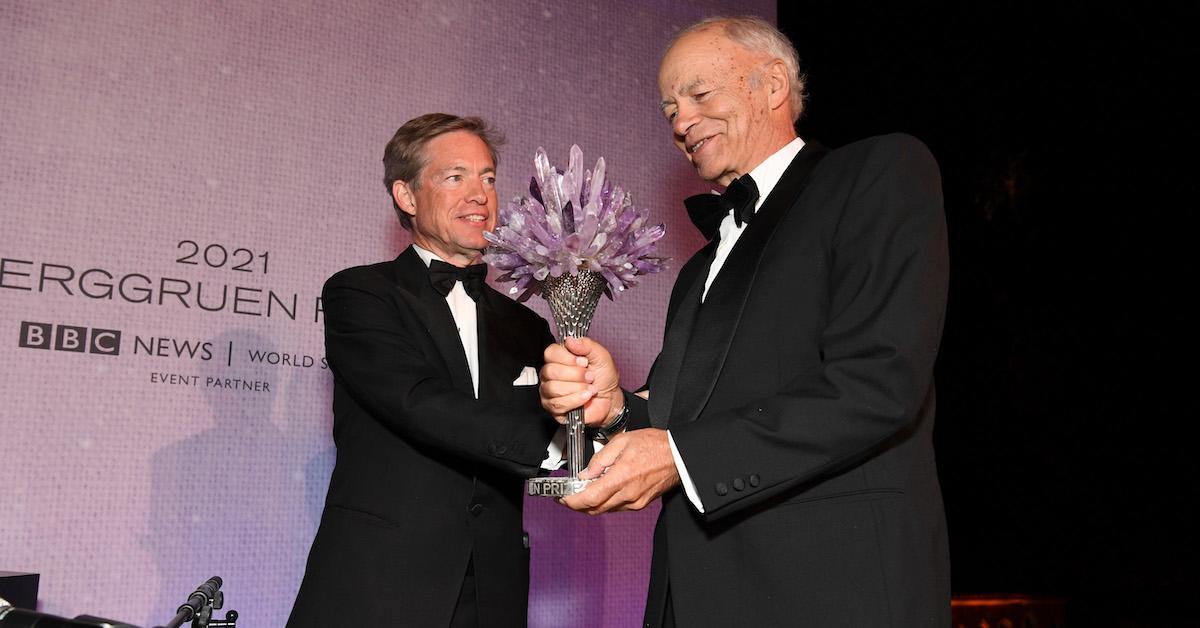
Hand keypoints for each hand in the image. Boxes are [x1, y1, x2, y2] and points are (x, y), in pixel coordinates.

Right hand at [540, 336, 622, 426]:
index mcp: (560, 358)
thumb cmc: (604, 378)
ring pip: (553, 388)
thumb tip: (569, 340)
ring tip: (590, 388)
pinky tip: (585, 398)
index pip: (550, 353)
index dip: (567, 358)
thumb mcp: (601, 356)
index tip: (584, 362)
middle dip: (575, 375)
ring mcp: (549, 391)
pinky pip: (558, 404)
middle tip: (590, 377)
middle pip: (550, 371)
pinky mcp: (553, 408)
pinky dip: (576, 400)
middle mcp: (550, 374)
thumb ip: (587, 345)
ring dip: (577, 388)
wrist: (611, 399)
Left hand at [560, 428, 679, 513]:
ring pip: (605, 509)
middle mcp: (628, 495)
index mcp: (621, 478)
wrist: (679, 455)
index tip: (562, 498)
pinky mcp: (640, 504)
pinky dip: (605, 502)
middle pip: (594, 509)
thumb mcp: (622, 442)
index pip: (588, 499)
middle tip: (568, 496)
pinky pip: (617, 507)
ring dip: (591, 504)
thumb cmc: (655, 445)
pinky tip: (602, 490)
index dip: (571, 501)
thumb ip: (600, 460)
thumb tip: (585, 474)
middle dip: (577, 505)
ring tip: (584, 490)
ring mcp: (635, 502)